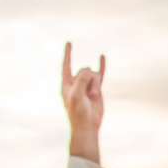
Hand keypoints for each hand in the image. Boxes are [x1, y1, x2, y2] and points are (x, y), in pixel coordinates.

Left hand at [60, 42, 105, 156]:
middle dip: (88, 79)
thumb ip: (81, 79)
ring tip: (93, 97)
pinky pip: (100, 75)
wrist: (88, 125)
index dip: (68, 54)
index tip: (69, 43)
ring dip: (95, 85)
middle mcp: (76, 83)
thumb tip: (90, 69)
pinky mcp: (97, 89)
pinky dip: (101, 66)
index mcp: (66, 84)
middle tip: (87, 94)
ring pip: (94, 75)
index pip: (66, 65)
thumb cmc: (78, 111)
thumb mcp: (76, 94)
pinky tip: (102, 56)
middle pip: (84, 70)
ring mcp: (87, 85)